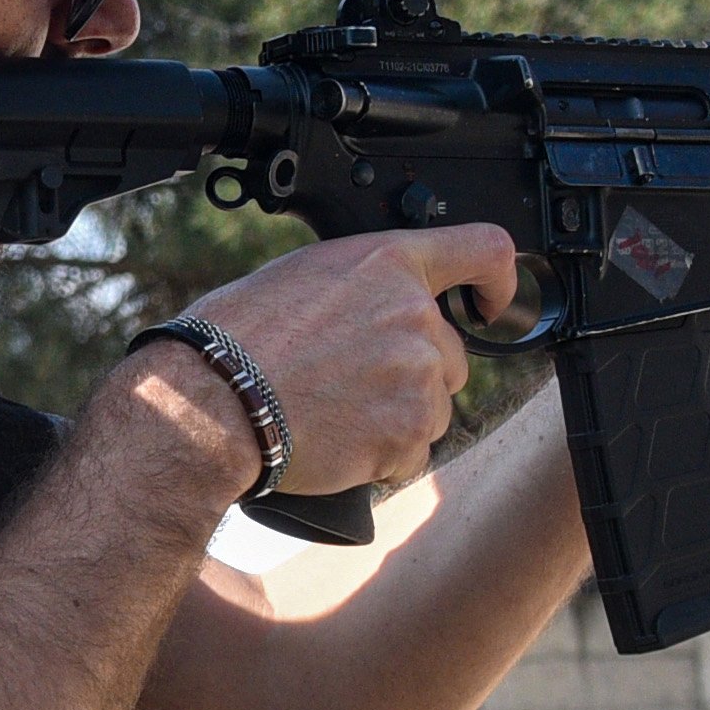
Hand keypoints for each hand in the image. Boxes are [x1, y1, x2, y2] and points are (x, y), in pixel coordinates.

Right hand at [132, 226, 513, 498]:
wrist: (210, 402)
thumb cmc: (231, 339)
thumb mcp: (298, 278)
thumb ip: (357, 287)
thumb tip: (370, 307)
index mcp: (386, 264)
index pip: (484, 250)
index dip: (499, 282)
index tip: (491, 306)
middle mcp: (414, 315)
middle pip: (449, 354)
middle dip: (411, 376)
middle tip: (348, 388)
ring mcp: (417, 376)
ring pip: (433, 408)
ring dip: (396, 420)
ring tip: (332, 417)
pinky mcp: (408, 433)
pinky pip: (412, 454)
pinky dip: (380, 460)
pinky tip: (334, 445)